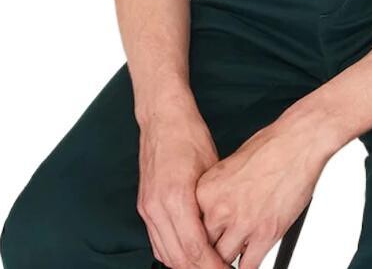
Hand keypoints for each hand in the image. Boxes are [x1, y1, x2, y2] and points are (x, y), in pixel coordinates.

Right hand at [137, 104, 227, 267]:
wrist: (162, 116)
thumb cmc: (188, 134)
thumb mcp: (212, 168)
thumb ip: (214, 203)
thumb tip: (227, 229)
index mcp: (176, 197)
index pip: (195, 248)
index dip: (214, 266)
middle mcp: (157, 206)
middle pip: (178, 258)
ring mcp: (147, 207)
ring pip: (164, 253)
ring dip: (185, 264)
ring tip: (208, 265)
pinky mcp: (144, 205)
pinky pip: (156, 240)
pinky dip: (172, 252)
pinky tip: (188, 252)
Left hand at [195, 111, 334, 268]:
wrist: (297, 142)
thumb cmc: (269, 146)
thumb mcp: (229, 166)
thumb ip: (217, 192)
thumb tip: (213, 208)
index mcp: (207, 190)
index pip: (191, 226)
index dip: (198, 236)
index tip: (201, 242)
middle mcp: (220, 208)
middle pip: (205, 245)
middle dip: (211, 249)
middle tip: (216, 251)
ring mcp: (243, 223)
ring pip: (223, 259)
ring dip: (229, 258)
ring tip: (233, 255)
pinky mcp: (265, 233)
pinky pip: (248, 265)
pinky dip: (248, 266)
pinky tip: (249, 260)